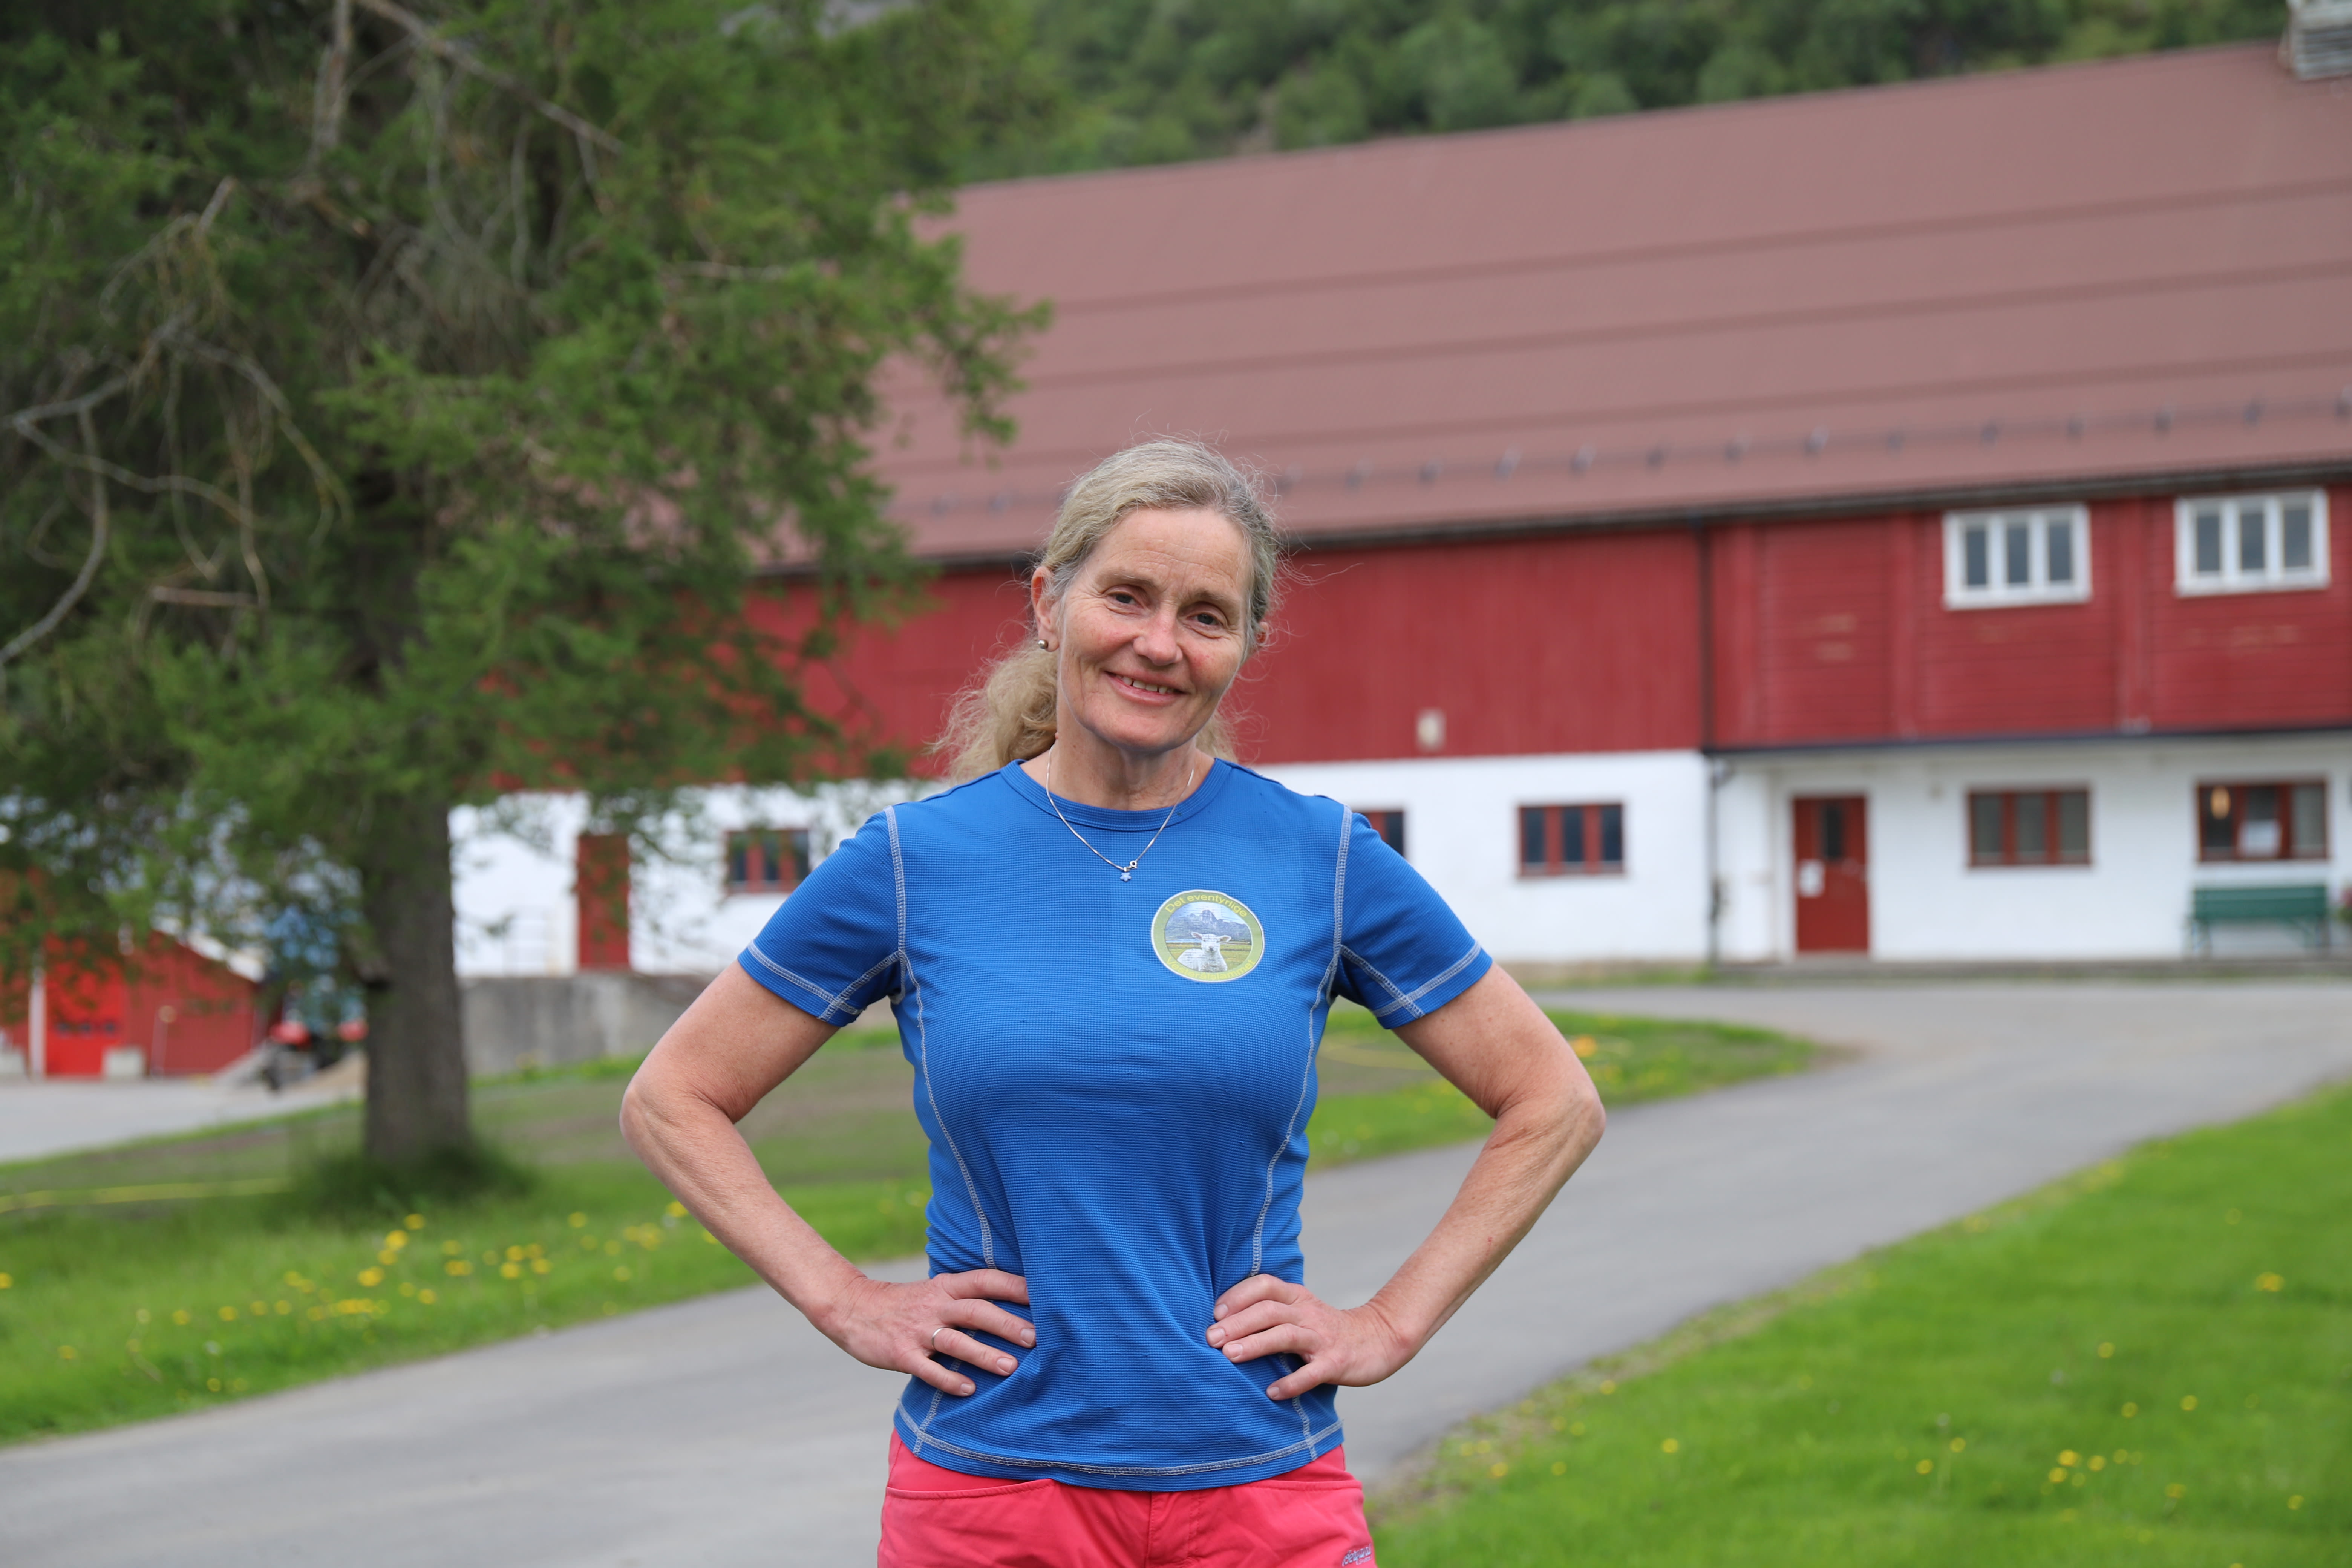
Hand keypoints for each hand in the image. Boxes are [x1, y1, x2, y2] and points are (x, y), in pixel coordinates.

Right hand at [815, 1268, 1032, 1396]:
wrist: (853, 1309)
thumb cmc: (906, 1304)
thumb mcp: (936, 1291)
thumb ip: (967, 1299)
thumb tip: (1013, 1309)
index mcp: (946, 1286)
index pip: (986, 1281)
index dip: (1015, 1286)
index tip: (1045, 1294)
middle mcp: (935, 1305)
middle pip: (976, 1311)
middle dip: (1007, 1323)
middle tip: (1037, 1337)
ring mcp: (917, 1330)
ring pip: (956, 1341)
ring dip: (984, 1354)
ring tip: (1011, 1367)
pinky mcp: (901, 1353)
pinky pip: (927, 1368)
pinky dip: (948, 1379)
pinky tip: (969, 1390)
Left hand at [1205, 1275, 1413, 1399]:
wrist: (1379, 1339)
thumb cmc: (1326, 1329)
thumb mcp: (1300, 1311)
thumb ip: (1270, 1311)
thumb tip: (1223, 1322)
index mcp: (1297, 1297)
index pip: (1264, 1285)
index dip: (1238, 1295)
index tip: (1214, 1312)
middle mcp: (1308, 1313)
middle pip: (1269, 1310)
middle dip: (1237, 1323)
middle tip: (1211, 1338)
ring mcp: (1322, 1338)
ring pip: (1286, 1335)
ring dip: (1256, 1344)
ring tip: (1229, 1356)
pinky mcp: (1336, 1362)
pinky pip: (1311, 1372)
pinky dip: (1291, 1382)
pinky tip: (1272, 1393)